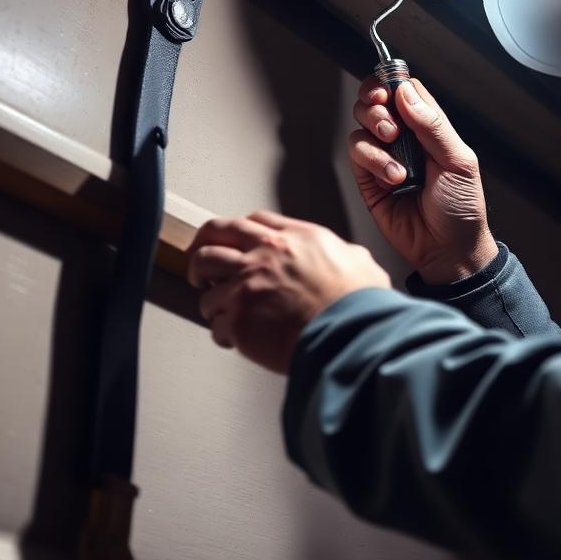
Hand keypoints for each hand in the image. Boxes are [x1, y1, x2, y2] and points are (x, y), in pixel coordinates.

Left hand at [185, 210, 390, 373]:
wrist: (351, 336)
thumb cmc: (358, 304)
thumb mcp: (359, 261)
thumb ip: (345, 252)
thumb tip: (350, 258)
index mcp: (293, 238)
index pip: (251, 221)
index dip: (236, 231)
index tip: (231, 241)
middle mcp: (263, 255)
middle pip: (212, 239)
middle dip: (201, 252)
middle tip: (202, 269)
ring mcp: (245, 287)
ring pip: (204, 285)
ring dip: (212, 299)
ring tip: (222, 311)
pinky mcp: (238, 321)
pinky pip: (215, 325)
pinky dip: (223, 333)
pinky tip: (236, 338)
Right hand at [348, 77, 497, 283]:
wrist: (448, 250)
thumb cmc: (462, 209)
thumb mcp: (458, 162)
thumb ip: (433, 125)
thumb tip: (406, 93)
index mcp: (429, 128)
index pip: (405, 90)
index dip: (393, 84)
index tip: (389, 90)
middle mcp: (404, 138)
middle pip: (376, 100)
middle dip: (375, 104)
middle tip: (389, 123)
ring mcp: (384, 157)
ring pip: (361, 124)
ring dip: (375, 133)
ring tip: (395, 153)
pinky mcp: (368, 179)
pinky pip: (357, 154)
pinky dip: (373, 161)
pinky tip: (393, 177)